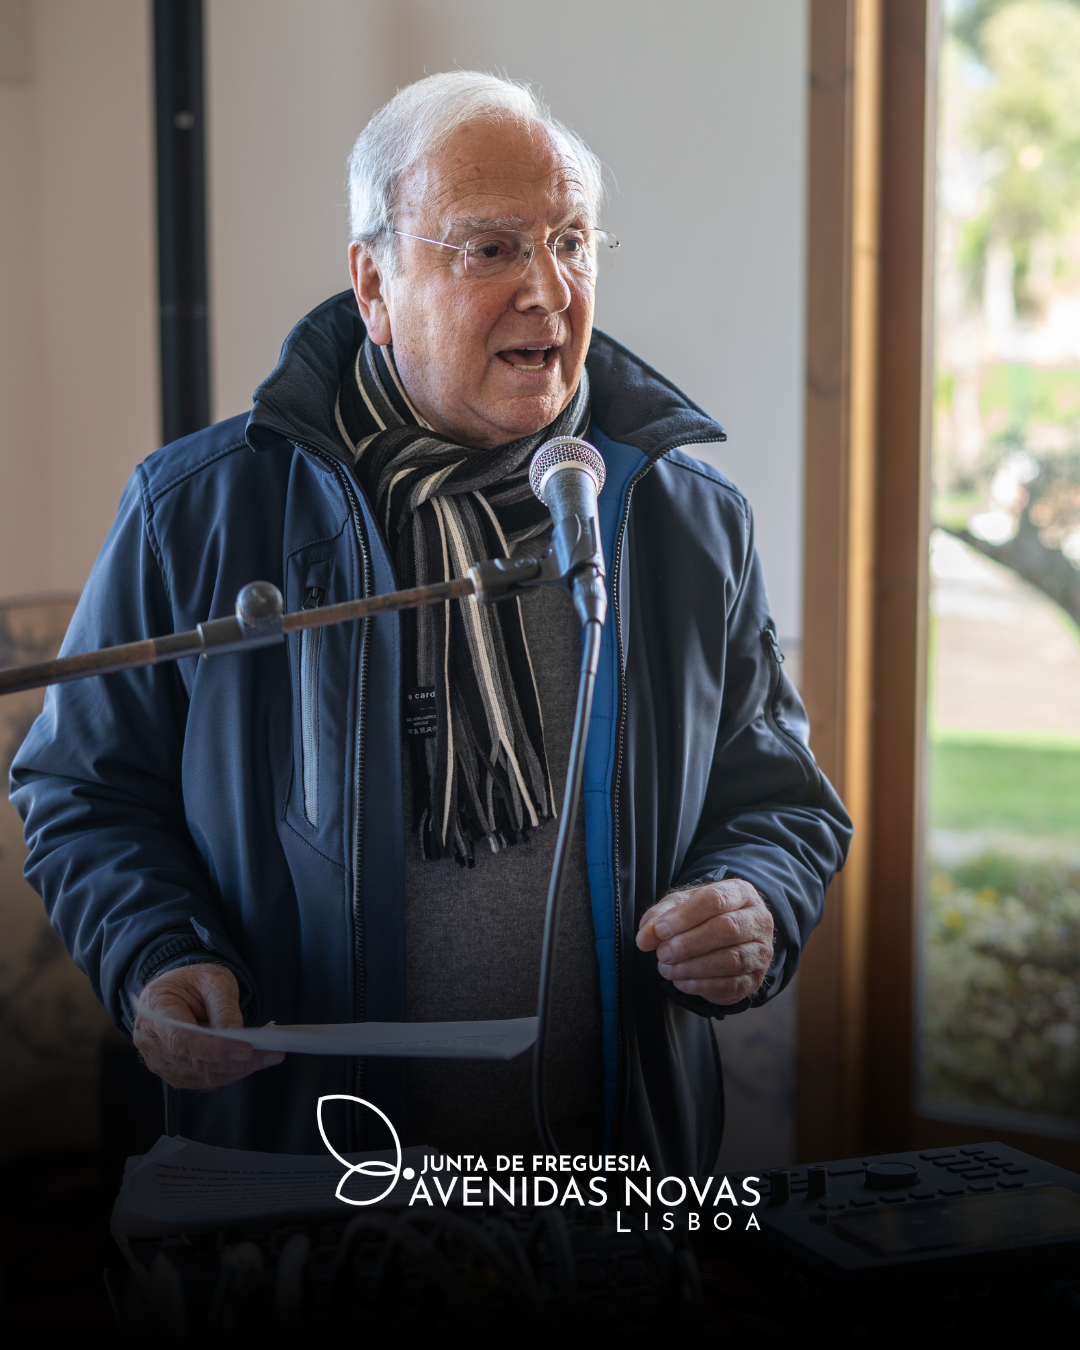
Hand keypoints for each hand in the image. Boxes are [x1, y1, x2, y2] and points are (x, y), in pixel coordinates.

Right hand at [133, 963, 283, 1090]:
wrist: (179, 990)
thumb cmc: (193, 982)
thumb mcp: (213, 980)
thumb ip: (223, 1006)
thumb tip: (235, 1034)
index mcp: (154, 1008)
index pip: (182, 1039)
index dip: (215, 1049)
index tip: (246, 1050)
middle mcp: (150, 1039)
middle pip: (194, 1061)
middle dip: (235, 1061)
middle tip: (270, 1053)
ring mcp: (159, 1060)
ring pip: (201, 1075)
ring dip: (237, 1069)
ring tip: (268, 1056)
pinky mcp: (174, 1071)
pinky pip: (203, 1080)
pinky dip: (229, 1072)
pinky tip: (251, 1062)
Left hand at [635, 878, 773, 1005]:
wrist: (725, 938)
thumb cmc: (700, 917)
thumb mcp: (677, 908)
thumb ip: (658, 919)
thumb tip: (644, 939)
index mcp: (741, 893)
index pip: (715, 899)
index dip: (685, 916)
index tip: (660, 930)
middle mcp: (758, 920)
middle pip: (726, 928)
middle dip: (688, 944)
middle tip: (662, 954)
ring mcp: (761, 951)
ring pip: (730, 960)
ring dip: (692, 967)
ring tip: (666, 969)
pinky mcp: (755, 979)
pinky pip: (730, 984)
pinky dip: (700, 985)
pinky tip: (681, 982)